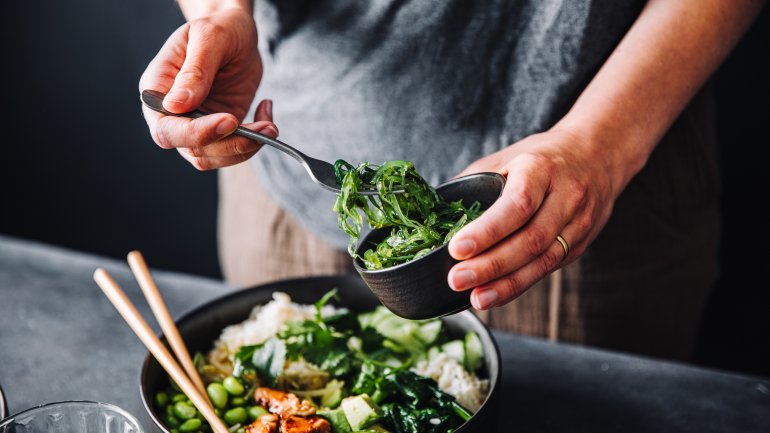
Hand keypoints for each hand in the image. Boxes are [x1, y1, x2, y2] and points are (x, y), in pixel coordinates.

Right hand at [138, 8, 277, 169]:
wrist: (237, 34)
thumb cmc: (220, 28)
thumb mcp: (210, 38)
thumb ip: (195, 71)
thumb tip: (176, 105)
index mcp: (157, 90)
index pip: (166, 128)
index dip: (195, 133)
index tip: (229, 120)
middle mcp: (172, 114)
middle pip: (191, 148)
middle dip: (230, 144)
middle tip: (265, 129)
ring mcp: (195, 125)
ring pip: (212, 157)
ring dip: (246, 148)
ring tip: (270, 127)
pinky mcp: (219, 132)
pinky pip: (232, 152)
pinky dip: (254, 143)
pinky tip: (266, 117)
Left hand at [446, 128, 618, 309]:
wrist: (597, 155)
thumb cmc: (540, 158)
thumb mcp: (506, 158)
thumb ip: (474, 183)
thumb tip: (436, 212)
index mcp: (541, 169)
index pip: (517, 204)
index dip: (487, 230)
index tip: (457, 248)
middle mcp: (566, 196)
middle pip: (530, 239)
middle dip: (491, 265)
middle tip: (457, 279)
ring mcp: (578, 223)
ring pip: (543, 260)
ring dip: (506, 284)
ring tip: (476, 298)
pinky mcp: (580, 244)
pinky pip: (548, 269)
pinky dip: (519, 285)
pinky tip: (495, 294)